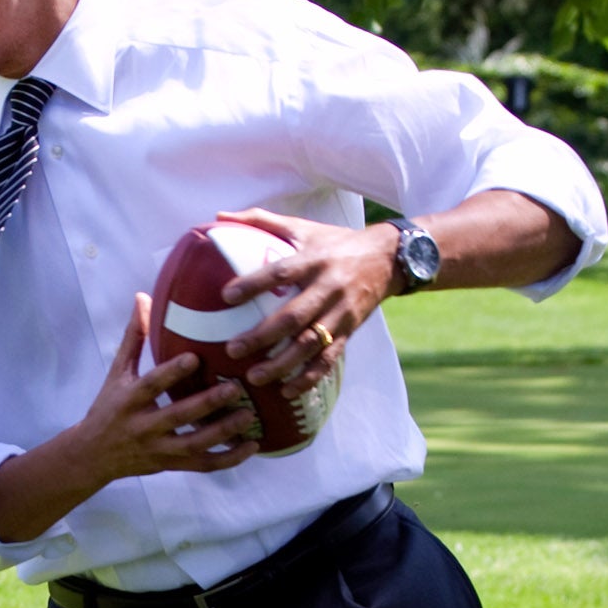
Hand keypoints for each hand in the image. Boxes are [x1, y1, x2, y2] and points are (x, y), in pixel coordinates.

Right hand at [0, 294, 260, 541]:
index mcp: (129, 399)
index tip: (195, 357)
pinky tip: (252, 447)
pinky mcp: (171, 465)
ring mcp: (159, 449)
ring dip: (224, 433)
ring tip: (250, 415)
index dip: (171, 373)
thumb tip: (143, 297)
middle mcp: (144, 426)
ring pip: (194, 445)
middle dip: (207, 404)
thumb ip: (134, 337)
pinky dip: (228, 460)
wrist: (93, 455)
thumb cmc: (108, 407)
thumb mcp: (116, 372)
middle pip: (177, 417)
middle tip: (235, 388)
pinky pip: (203, 466)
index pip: (151, 385)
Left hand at [208, 206, 396, 399]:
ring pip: (311, 344)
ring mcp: (341, 313)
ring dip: (283, 364)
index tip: (226, 296)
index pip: (280, 273)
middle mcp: (328, 288)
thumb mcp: (303, 227)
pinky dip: (309, 377)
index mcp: (313, 260)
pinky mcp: (350, 331)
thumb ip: (261, 221)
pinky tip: (287, 390)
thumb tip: (219, 216)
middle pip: (294, 317)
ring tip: (255, 377)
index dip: (254, 284)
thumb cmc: (335, 243)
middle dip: (263, 336)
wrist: (387, 258)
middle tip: (233, 349)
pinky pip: (329, 359)